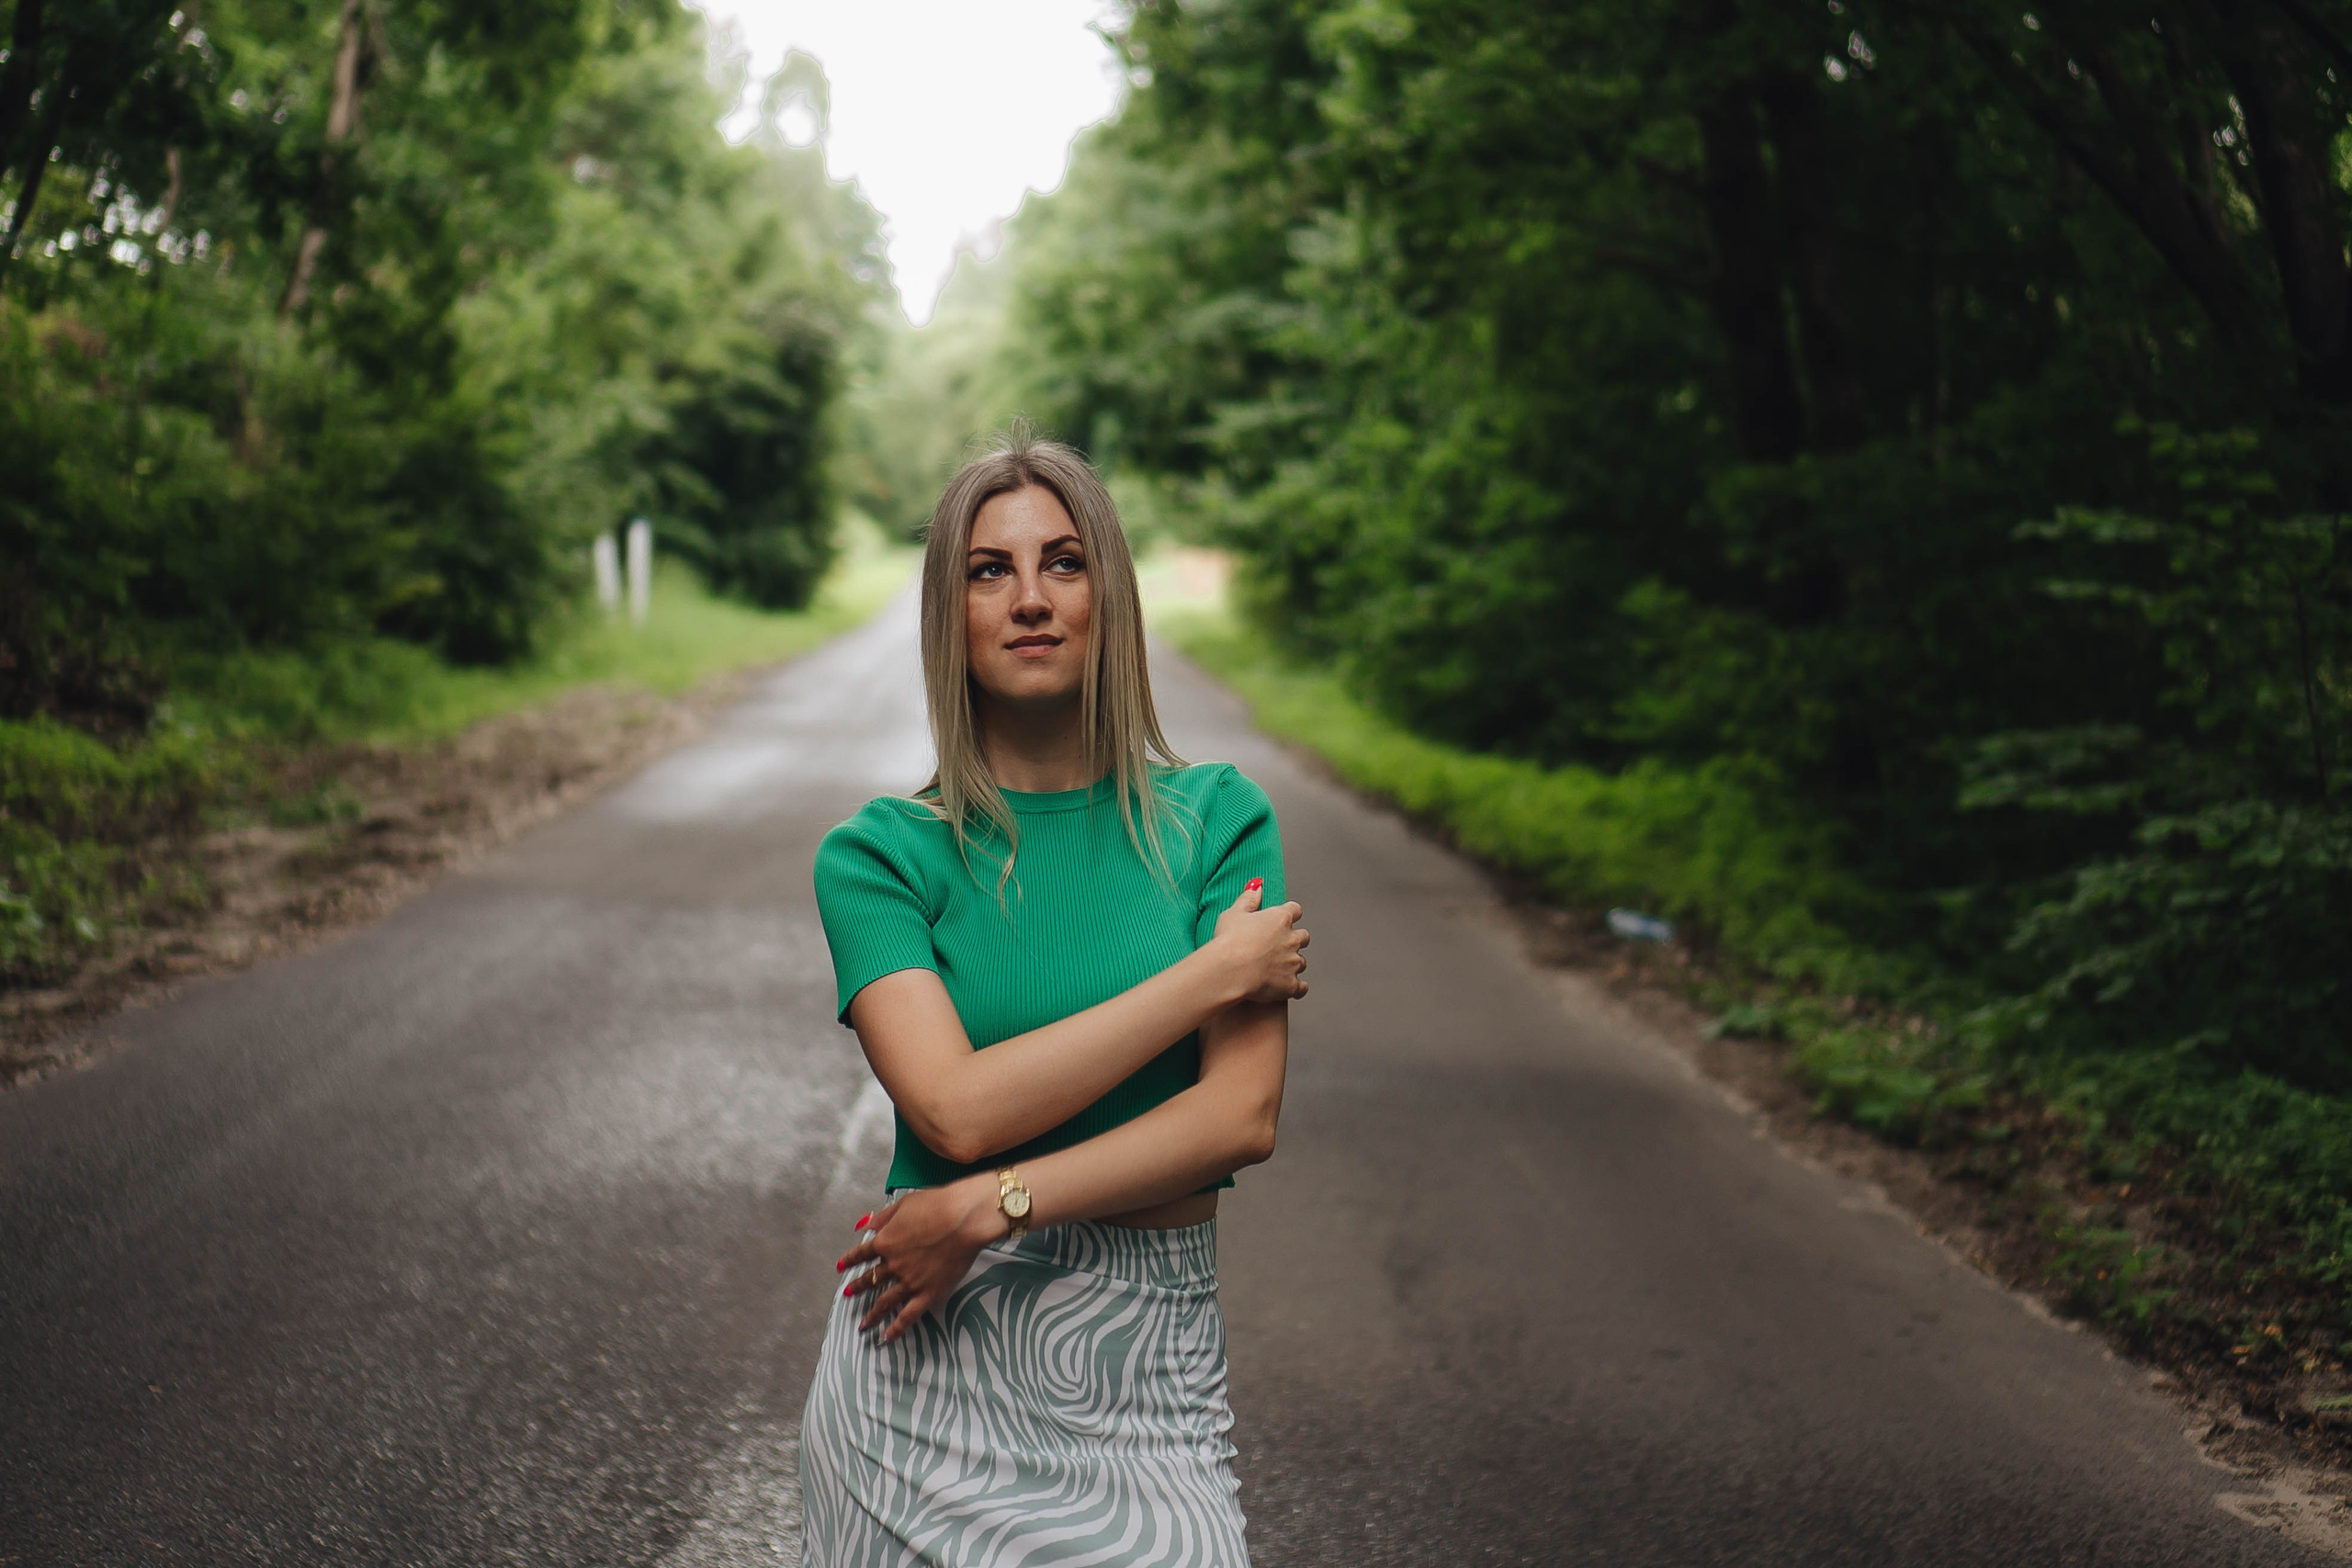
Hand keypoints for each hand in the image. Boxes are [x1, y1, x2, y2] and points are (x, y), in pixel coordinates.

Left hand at [836, 1178, 1002, 1342]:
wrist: (962, 1219)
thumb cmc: (937, 1205)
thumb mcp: (904, 1204)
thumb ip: (883, 1217)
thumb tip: (865, 1225)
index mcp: (886, 1241)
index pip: (863, 1253)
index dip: (851, 1259)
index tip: (841, 1266)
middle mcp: (893, 1264)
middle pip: (872, 1278)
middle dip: (858, 1286)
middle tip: (848, 1294)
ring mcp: (909, 1282)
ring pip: (886, 1302)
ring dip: (873, 1314)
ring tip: (863, 1325)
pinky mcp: (928, 1294)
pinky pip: (908, 1316)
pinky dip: (896, 1328)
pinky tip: (887, 1338)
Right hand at [1209, 878, 1309, 1003]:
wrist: (1229, 971)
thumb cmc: (1228, 941)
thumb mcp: (1233, 913)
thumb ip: (1248, 899)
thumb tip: (1257, 885)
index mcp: (1280, 918)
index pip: (1295, 910)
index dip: (1289, 914)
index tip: (1283, 919)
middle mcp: (1292, 939)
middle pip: (1304, 937)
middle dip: (1294, 940)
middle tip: (1278, 946)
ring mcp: (1293, 963)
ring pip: (1302, 962)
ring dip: (1293, 964)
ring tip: (1276, 968)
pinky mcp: (1291, 985)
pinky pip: (1302, 987)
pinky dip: (1296, 987)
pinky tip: (1286, 987)